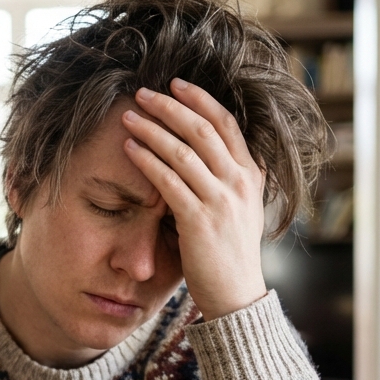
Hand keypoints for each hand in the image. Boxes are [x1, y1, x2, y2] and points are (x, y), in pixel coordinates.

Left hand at [121, 79, 267, 320]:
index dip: (200, 99)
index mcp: (251, 175)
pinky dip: (146, 161)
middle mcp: (239, 182)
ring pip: (182, 151)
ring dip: (152, 129)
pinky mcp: (198, 220)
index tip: (176, 84)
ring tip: (128, 117)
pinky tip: (129, 149)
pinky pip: (168, 181)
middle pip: (202, 129)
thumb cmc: (231, 254)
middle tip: (143, 92)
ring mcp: (220, 201)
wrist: (236, 295)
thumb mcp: (243, 209)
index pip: (227, 123)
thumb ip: (232, 179)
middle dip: (170, 106)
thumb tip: (213, 153)